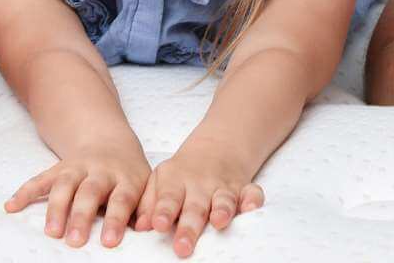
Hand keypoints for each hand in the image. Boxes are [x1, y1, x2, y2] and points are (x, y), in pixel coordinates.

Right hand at [6, 145, 149, 248]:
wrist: (110, 142)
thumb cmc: (130, 175)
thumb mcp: (146, 186)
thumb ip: (147, 207)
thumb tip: (148, 228)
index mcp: (126, 178)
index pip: (121, 199)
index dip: (115, 219)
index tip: (109, 242)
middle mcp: (101, 171)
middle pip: (89, 192)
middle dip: (81, 216)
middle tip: (75, 241)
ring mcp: (77, 168)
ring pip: (64, 184)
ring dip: (55, 207)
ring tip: (51, 232)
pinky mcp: (59, 168)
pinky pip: (40, 178)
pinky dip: (25, 192)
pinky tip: (11, 206)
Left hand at [135, 142, 264, 258]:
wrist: (216, 147)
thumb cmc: (182, 173)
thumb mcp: (160, 181)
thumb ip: (149, 204)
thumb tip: (140, 227)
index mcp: (175, 182)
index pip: (167, 198)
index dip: (163, 212)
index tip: (158, 225)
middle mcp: (200, 185)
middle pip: (194, 207)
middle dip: (189, 227)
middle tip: (183, 247)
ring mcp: (222, 186)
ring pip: (223, 200)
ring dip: (222, 211)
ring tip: (218, 223)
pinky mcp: (243, 188)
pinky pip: (252, 193)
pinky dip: (253, 199)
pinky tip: (251, 207)